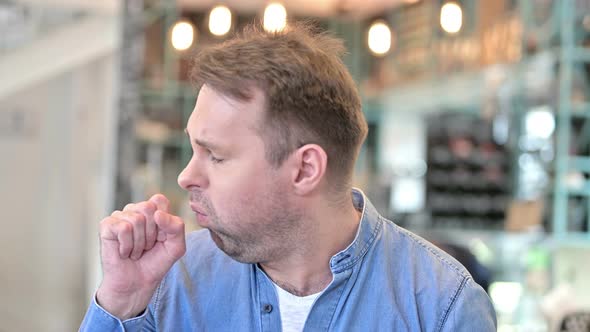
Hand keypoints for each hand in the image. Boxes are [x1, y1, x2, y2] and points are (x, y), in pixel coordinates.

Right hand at [96, 194, 185, 318]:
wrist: (137, 284)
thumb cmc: (155, 263)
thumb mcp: (176, 246)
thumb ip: (176, 227)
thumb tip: (158, 214)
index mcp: (152, 211)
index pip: (159, 200)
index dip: (163, 220)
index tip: (161, 237)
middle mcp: (135, 210)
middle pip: (148, 208)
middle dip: (152, 233)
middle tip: (147, 246)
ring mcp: (119, 217)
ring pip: (136, 219)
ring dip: (139, 243)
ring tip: (136, 251)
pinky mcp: (107, 225)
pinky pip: (123, 228)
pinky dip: (127, 245)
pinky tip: (125, 253)